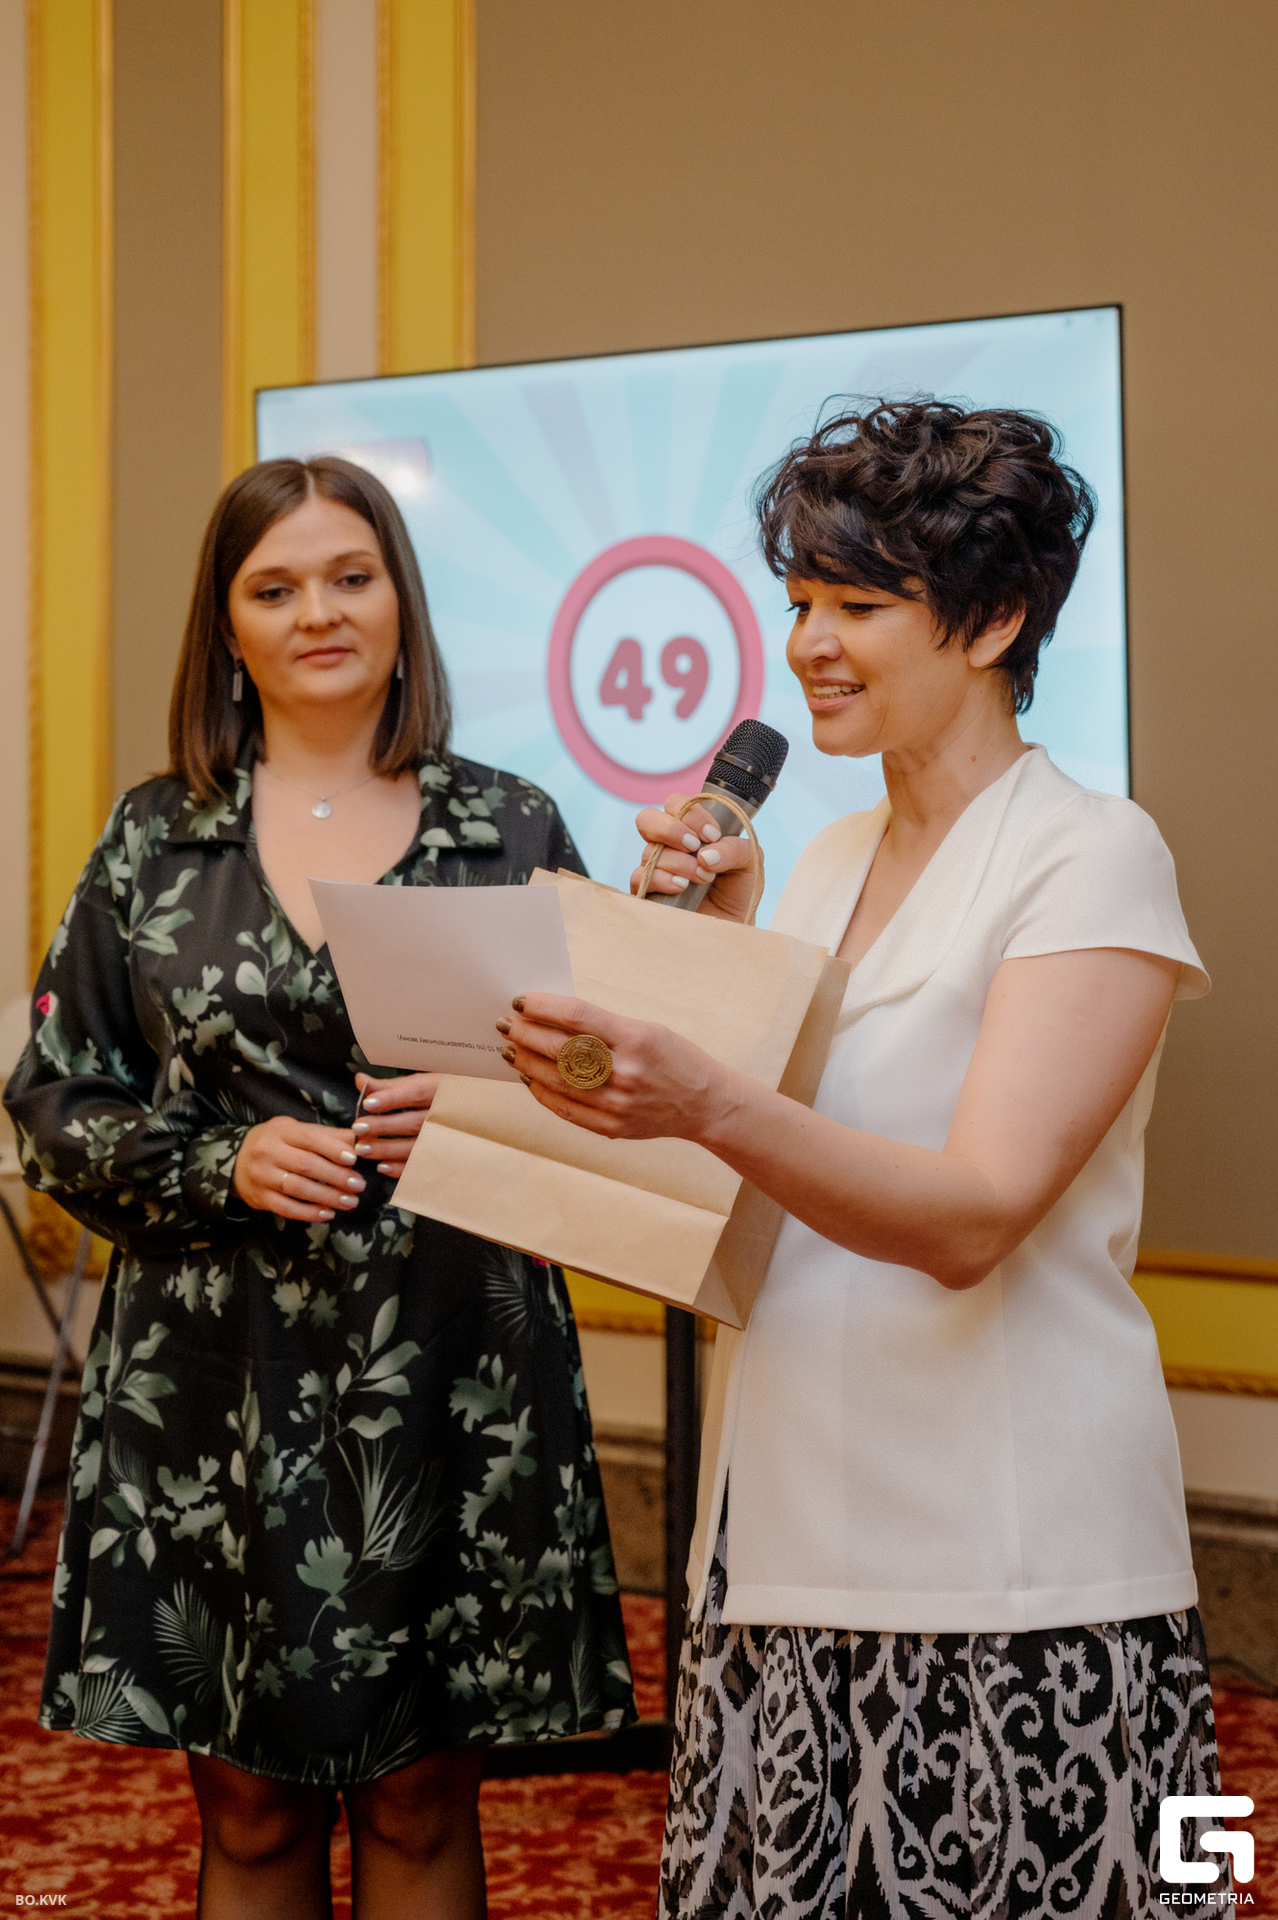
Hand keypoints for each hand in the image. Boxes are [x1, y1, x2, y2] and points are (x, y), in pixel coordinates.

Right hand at [233, 1115, 363, 1220]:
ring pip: (297, 1188)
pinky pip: (286, 1208)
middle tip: (358, 1185)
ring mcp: (261, 1176)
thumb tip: (358, 1140)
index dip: (333, 1149)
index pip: (310, 1139)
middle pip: (306, 1165)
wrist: (237, 1162)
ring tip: (350, 1201)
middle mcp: (267, 1152)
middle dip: (336, 1176)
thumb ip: (326, 1135)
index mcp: (281, 1131)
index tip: (354, 1159)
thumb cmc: (277, 1143)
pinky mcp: (260, 1198)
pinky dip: (309, 1213)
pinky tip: (327, 1213)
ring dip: (327, 1197)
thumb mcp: (297, 1131)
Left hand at [351, 1071, 439, 1174]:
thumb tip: (360, 1080)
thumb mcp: (423, 1083)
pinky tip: (382, 1166)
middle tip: (358, 1128)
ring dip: (388, 1149)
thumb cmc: (445, 1094)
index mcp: (442, 1089)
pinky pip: (422, 1165)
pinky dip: (402, 1168)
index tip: (367, 1103)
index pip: (415, 1093)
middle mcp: (448, 1114)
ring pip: (416, 1146)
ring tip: (363, 1149)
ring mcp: (448, 1137)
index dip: (391, 1099)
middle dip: (384, 1126)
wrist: (473, 1111)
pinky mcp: (444, 1156)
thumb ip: (391, 1086)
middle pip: (414, 1122)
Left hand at [499, 993, 735, 1141]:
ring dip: (525, 1063)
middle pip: (560, 1050)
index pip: (577, 1017)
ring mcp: (618, 1103)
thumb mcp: (646, 1030)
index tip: (522, 1000)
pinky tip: (528, 1079)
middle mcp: (626, 1071)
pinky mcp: (613, 1128)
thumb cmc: (674, 1058)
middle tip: (505, 1024)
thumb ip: (603, 1026)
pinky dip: (542, 1093)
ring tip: (509, 1050)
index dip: (543, 1006)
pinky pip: (566, 1110)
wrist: (706, 1104)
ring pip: (556, 1082)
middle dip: (525, 1034)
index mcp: (636, 1039)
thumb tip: (551, 1018)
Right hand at [630, 793, 757, 922]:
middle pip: (647, 819)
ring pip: (649, 851)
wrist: (733, 925)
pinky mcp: (648, 892)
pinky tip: (682, 886)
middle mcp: (669, 845)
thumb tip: (704, 854)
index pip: (676, 804)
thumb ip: (734, 848)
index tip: (713, 835)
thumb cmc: (738, 889)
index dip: (692, 815)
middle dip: (671, 829)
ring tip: (702, 878)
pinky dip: (662, 879)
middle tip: (694, 846)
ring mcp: (656, 867)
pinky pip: (639, 877)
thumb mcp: (749, 861)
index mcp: (690, 829)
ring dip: (679, 862)